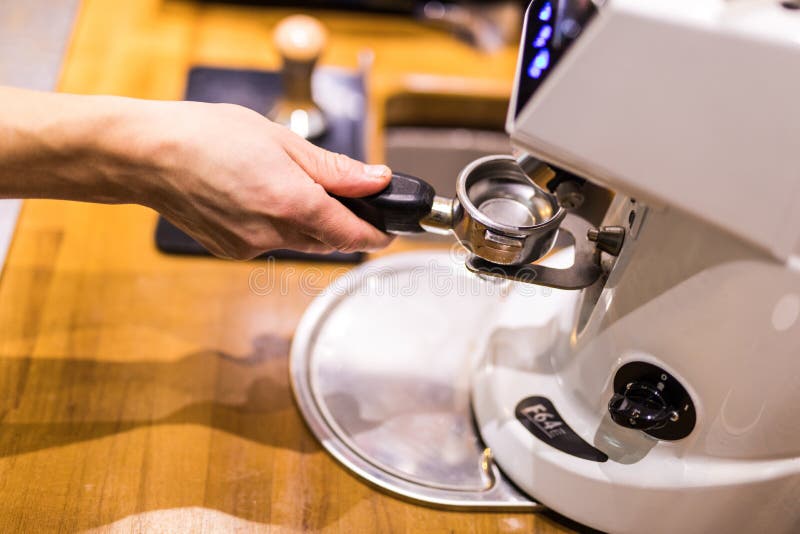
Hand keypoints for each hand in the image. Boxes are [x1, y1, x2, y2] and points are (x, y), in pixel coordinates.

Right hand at [139, 101, 393, 258]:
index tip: (389, 231)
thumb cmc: (208, 136)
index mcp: (292, 203)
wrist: (147, 155)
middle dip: (340, 221)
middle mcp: (273, 233)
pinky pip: (269, 242)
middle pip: (328, 239)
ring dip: (306, 221)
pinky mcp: (231, 251)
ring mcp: (250, 247)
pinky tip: (254, 196)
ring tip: (281, 182)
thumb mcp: (281, 140)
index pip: (352, 234)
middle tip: (336, 192)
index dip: (377, 235)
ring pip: (299, 241)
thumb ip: (334, 169)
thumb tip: (376, 180)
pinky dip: (275, 224)